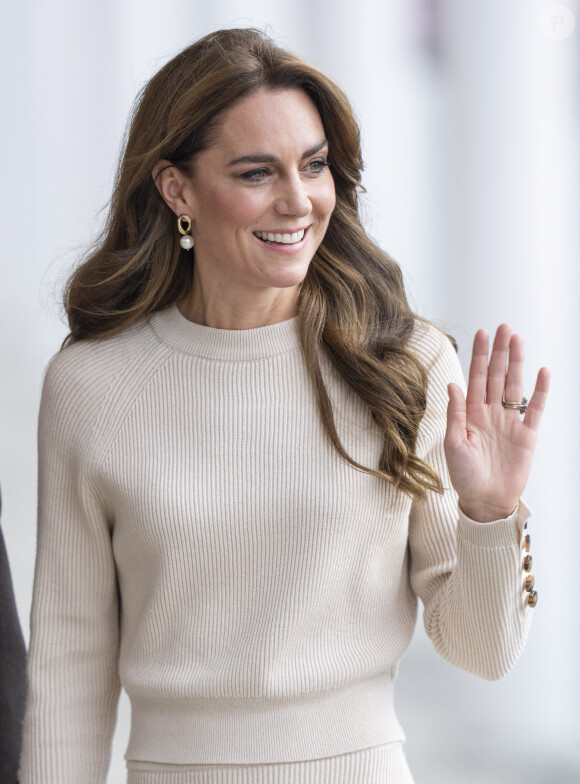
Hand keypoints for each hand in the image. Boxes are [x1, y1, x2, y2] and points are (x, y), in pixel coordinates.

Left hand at [444, 324, 549, 522]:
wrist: (485, 502)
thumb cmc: (464, 476)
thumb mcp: (453, 444)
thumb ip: (455, 414)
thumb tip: (453, 384)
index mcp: (471, 413)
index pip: (476, 378)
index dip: (479, 355)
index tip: (482, 333)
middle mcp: (491, 413)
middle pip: (497, 375)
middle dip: (500, 351)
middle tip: (504, 327)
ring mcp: (510, 422)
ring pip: (515, 386)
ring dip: (517, 363)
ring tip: (518, 340)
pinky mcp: (527, 435)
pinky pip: (535, 409)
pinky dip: (540, 391)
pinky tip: (543, 372)